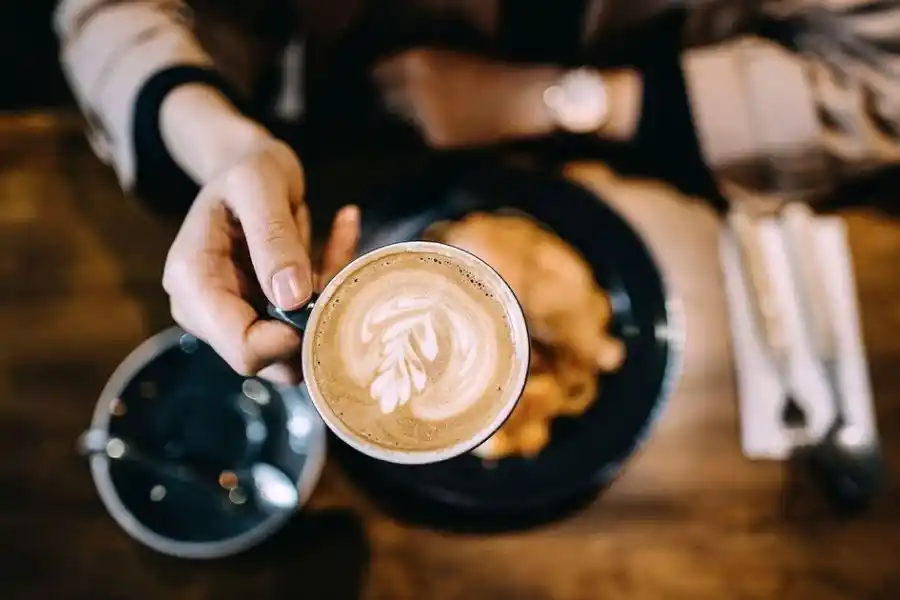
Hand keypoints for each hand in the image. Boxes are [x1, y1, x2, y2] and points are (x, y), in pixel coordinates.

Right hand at [163, 137, 359, 381]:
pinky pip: (308, 323)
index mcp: (194, 282)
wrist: (248, 164)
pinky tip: (345, 226)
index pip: (241, 347)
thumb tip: (292, 299)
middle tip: (340, 267)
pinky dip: (332, 282)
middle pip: (271, 357)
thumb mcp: (258, 185)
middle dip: (314, 321)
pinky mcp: (265, 314)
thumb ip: (273, 238)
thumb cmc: (248, 169)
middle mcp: (208, 310)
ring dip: (328, 300)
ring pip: (296, 345)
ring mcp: (237, 315)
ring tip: (340, 241)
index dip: (289, 339)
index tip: (322, 301)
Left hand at [373, 49, 560, 147]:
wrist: (521, 98)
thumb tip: (393, 84)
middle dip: (390, 103)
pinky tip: (448, 128)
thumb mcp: (451, 58)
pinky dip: (430, 133)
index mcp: (418, 59)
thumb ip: (421, 70)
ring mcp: (425, 113)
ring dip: (410, 120)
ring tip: (428, 118)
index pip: (380, 72)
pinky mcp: (437, 137)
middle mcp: (416, 86)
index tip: (383, 88)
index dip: (381, 81)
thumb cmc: (492, 74)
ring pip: (403, 120)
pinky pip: (423, 135)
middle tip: (396, 108)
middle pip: (386, 99)